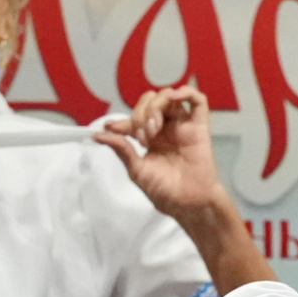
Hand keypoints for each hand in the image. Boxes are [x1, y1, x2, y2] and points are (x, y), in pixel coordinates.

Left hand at [98, 85, 227, 222]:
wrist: (188, 204)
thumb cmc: (166, 192)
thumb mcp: (137, 171)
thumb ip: (121, 150)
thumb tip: (98, 136)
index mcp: (151, 138)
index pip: (134, 117)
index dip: (123, 120)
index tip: (112, 129)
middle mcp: (166, 129)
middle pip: (150, 102)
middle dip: (139, 114)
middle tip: (142, 138)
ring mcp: (183, 126)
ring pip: (168, 97)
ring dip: (155, 107)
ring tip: (153, 129)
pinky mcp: (200, 128)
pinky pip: (198, 101)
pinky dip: (186, 92)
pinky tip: (174, 98)